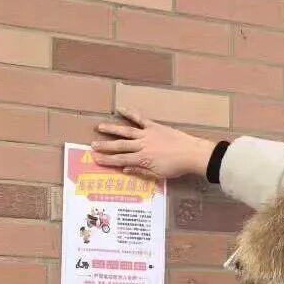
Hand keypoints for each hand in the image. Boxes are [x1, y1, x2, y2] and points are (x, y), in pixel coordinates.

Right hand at [92, 108, 214, 180]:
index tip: (96, 159)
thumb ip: (141, 172)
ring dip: (112, 129)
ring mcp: (147, 134)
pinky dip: (130, 113)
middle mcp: (142, 145)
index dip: (107, 160)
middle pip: (120, 146)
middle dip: (105, 146)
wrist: (191, 154)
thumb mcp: (158, 175)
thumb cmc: (176, 167)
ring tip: (100, 127)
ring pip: (126, 131)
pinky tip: (120, 109)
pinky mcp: (154, 126)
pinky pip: (140, 119)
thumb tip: (124, 170)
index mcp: (143, 159)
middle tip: (92, 145)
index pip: (121, 160)